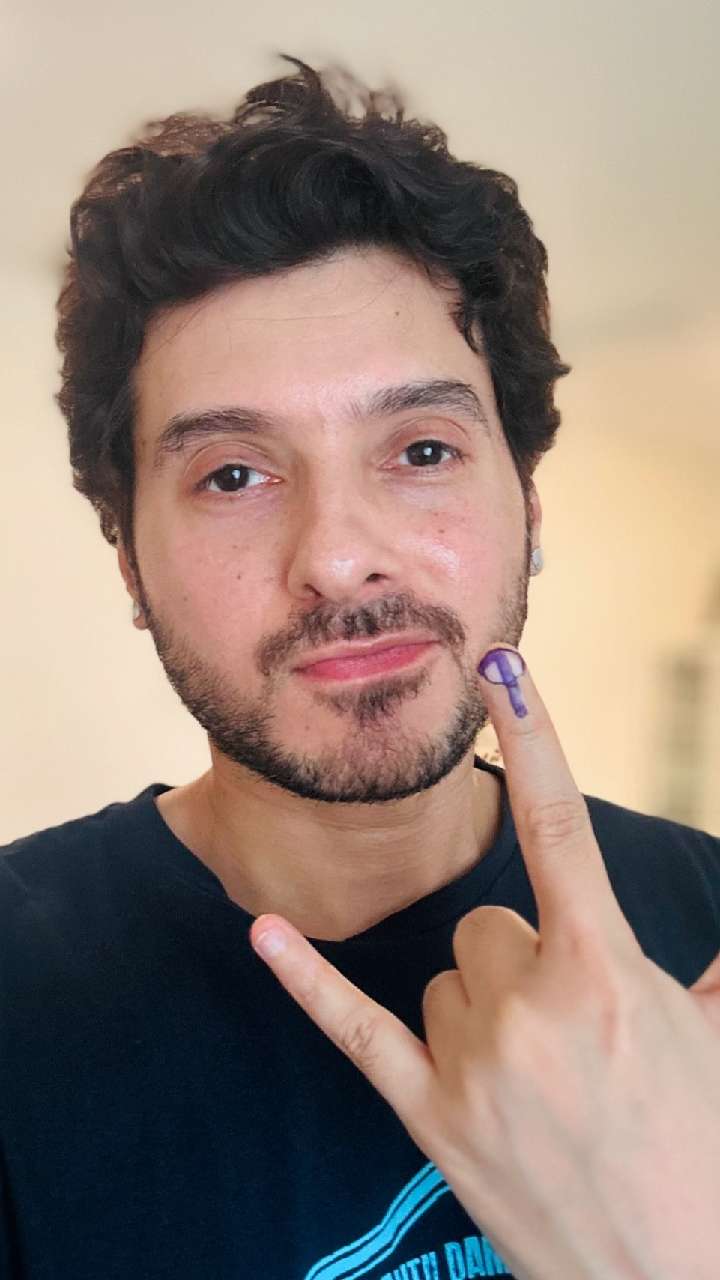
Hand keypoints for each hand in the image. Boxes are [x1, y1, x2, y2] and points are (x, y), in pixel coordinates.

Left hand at [249, 645, 719, 1279]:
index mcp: (608, 974)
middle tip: (571, 1041)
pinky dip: (307, 980)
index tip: (501, 668)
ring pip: (446, 974)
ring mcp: (473, 1062)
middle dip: (523, 962)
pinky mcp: (431, 1114)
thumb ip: (713, 974)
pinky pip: (353, 1030)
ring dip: (482, 1009)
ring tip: (537, 1082)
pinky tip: (264, 932)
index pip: (560, 827)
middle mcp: (530, 1007)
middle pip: (486, 922)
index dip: (534, 736)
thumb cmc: (706, 1165)